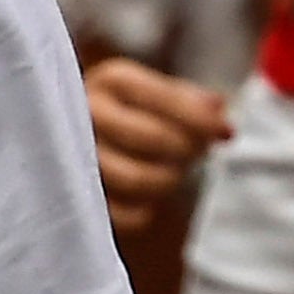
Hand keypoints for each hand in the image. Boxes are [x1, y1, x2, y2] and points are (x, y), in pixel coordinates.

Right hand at [85, 55, 226, 239]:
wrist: (65, 135)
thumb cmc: (127, 111)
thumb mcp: (154, 92)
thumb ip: (188, 99)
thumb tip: (220, 110)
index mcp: (113, 79)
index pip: (166, 99)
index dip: (202, 120)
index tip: (227, 133)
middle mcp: (87, 110)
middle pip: (153, 138)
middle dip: (188, 150)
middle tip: (198, 154)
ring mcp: (73, 152)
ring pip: (135, 177)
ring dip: (168, 180)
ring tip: (174, 174)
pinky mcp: (70, 193)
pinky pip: (119, 213)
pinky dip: (143, 212)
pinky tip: (149, 202)